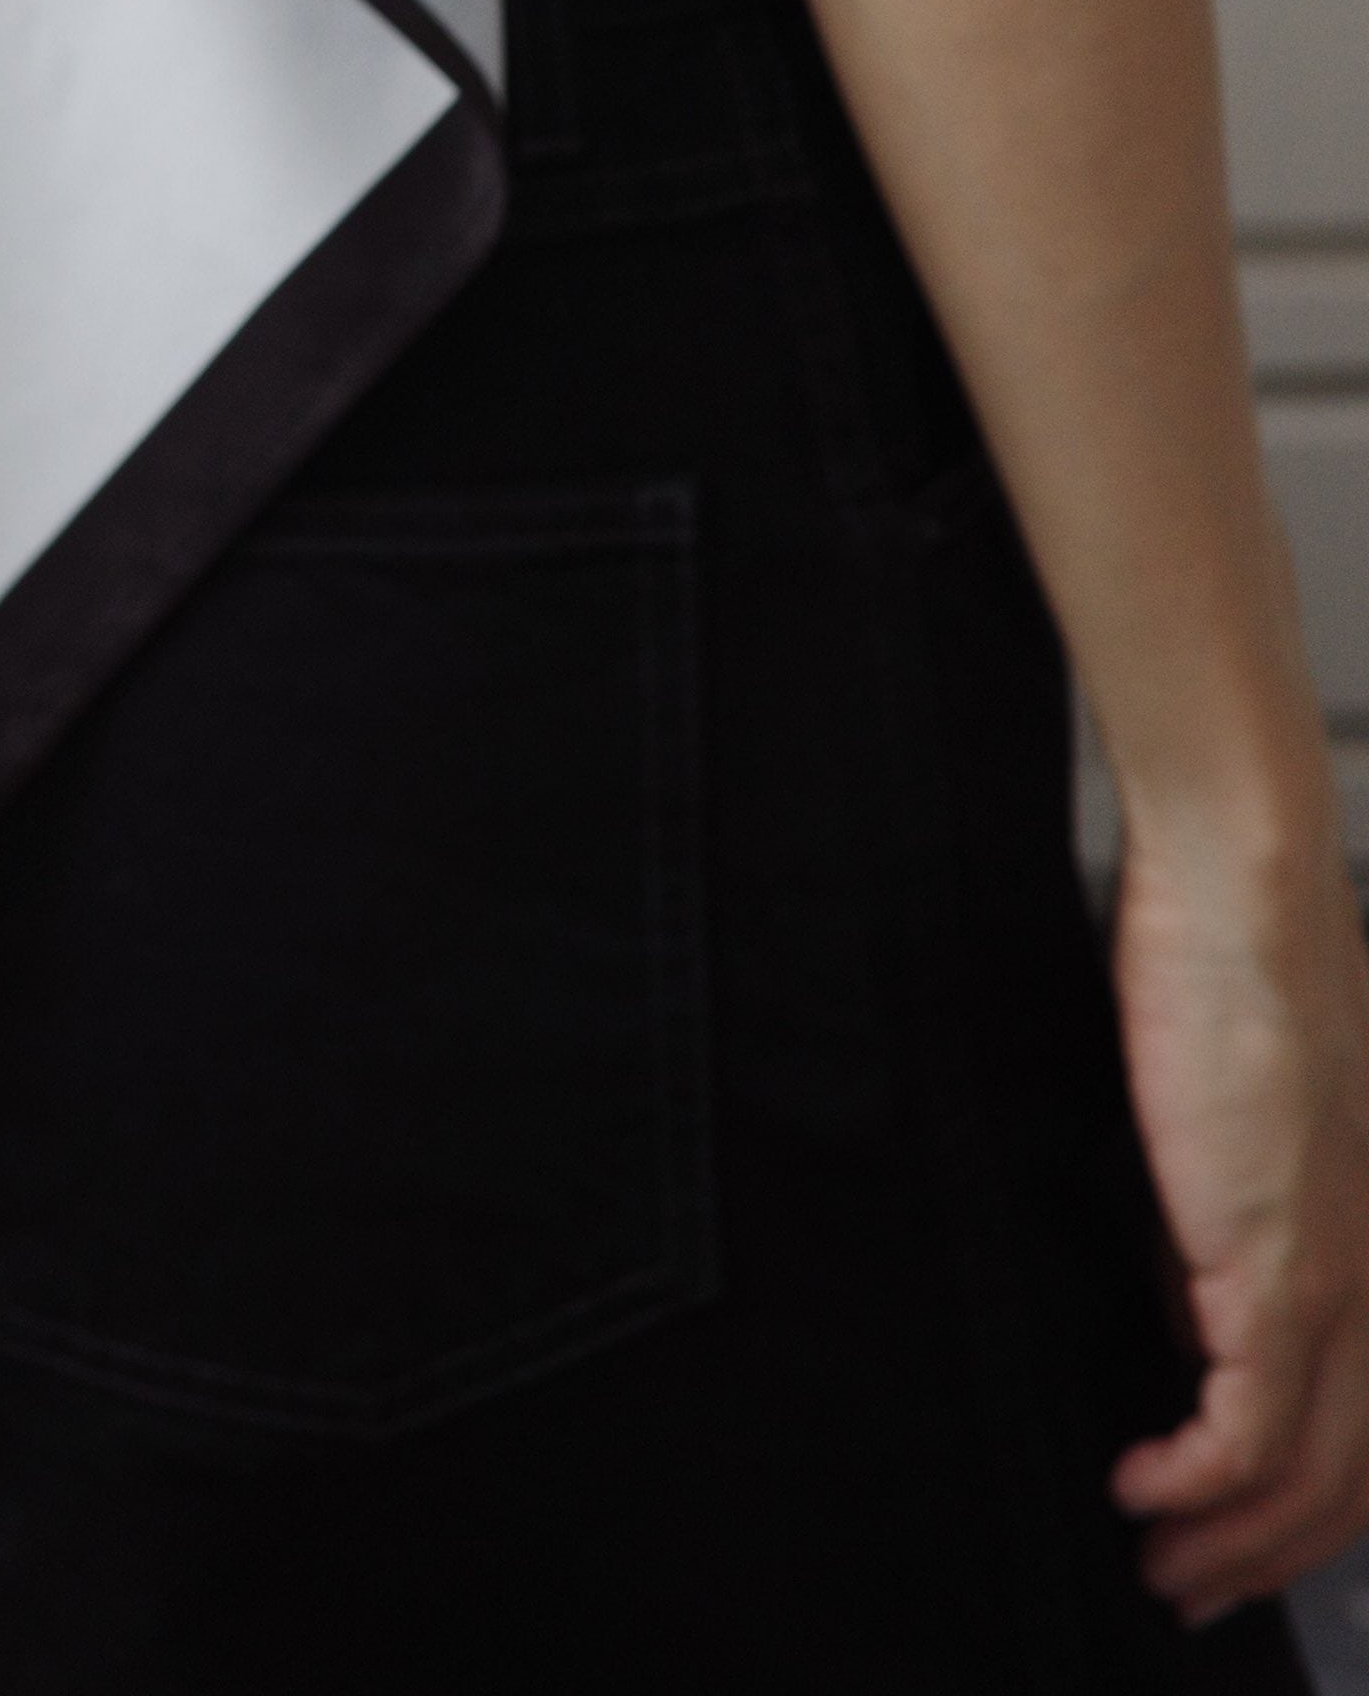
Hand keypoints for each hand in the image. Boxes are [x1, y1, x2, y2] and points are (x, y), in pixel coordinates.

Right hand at [1106, 805, 1368, 1619]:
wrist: (1241, 888)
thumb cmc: (1222, 975)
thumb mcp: (1225, 1139)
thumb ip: (1217, 1240)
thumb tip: (1190, 1330)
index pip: (1366, 1432)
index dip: (1304, 1513)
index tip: (1224, 1546)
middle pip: (1351, 1481)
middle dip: (1268, 1559)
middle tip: (1187, 1595)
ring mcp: (1343, 1277)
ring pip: (1315, 1476)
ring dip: (1229, 1543)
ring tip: (1157, 1569)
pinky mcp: (1280, 1263)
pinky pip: (1249, 1424)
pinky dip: (1195, 1479)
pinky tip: (1137, 1485)